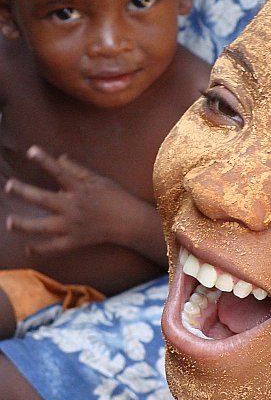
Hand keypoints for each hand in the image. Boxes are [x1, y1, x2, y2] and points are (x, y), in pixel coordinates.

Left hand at [5, 145, 138, 254]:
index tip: (31, 150)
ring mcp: (72, 226)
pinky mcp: (75, 241)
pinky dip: (41, 249)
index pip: (60, 172)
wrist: (130, 222)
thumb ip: (77, 169)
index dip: (45, 160)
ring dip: (25, 224)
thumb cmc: (116, 197)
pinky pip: (55, 248)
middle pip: (44, 199)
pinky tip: (28, 248)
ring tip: (10, 222)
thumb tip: (59, 159)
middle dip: (25, 192)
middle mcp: (73, 207)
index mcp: (80, 189)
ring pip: (44, 227)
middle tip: (10, 186)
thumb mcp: (99, 179)